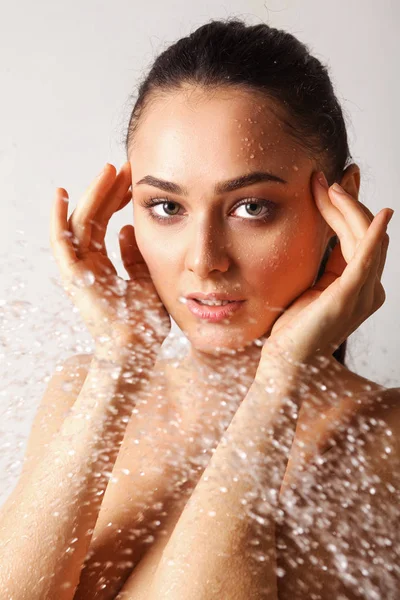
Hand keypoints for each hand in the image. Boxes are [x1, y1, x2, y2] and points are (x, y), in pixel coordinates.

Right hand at [50, 162, 170, 358]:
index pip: (105, 224)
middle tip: (124, 167)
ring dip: (93, 195)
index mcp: (104, 267)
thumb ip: (135, 256)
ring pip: (80, 223)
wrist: (137, 350)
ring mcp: (79, 270)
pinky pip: (61, 243)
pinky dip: (57, 219)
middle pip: (92, 218)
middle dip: (108, 190)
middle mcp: (88, 265)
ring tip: (110, 170)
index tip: (131, 180)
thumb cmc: (143, 323)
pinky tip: (61, 194)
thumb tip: (128, 229)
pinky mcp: (74, 276)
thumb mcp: (145, 280)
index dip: (116, 200)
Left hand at [260, 171, 392, 366]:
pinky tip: (382, 214)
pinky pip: (367, 257)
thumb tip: (321, 231)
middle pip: (364, 232)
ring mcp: (363, 292)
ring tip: (327, 186)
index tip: (330, 182)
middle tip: (325, 178)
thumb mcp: (309, 286)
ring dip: (348, 208)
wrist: (284, 362)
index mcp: (358, 285)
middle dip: (346, 201)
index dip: (345, 208)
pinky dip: (375, 233)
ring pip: (366, 237)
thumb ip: (323, 263)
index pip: (356, 237)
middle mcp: (368, 288)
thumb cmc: (292, 328)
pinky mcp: (351, 295)